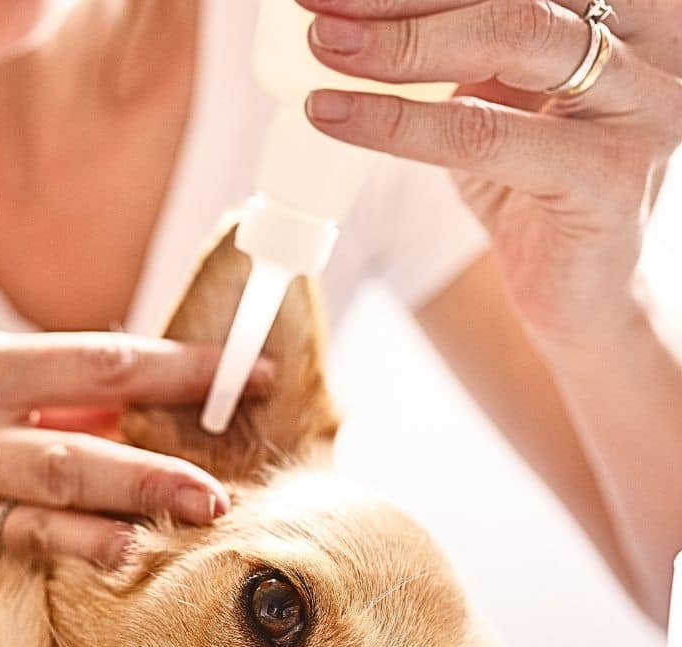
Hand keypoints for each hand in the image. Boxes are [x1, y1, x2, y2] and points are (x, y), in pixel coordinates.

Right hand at [0, 331, 272, 564]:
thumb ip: (67, 395)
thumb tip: (170, 404)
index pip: (104, 361)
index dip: (184, 373)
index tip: (251, 380)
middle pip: (76, 442)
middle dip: (155, 467)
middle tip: (220, 491)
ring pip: (45, 501)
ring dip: (123, 516)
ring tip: (185, 525)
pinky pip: (13, 544)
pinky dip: (73, 549)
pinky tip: (121, 557)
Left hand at [297, 0, 681, 350]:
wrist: (579, 296)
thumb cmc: (533, 192)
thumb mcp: (497, 101)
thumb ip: (460, 53)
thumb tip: (352, 17)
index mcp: (627, 10)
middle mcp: (650, 39)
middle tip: (318, 3)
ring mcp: (641, 103)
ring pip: (510, 38)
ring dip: (400, 43)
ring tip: (325, 49)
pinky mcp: (608, 176)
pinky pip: (484, 135)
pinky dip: (399, 123)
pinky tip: (337, 116)